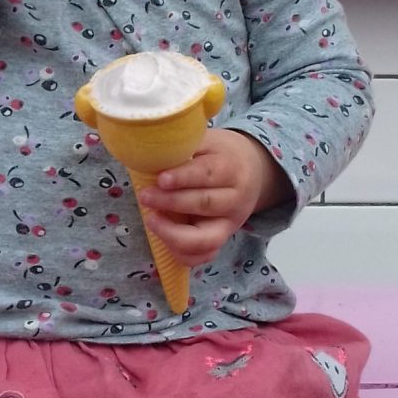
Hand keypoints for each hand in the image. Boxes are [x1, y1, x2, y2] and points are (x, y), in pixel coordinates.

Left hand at [136, 128, 292, 266]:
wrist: (251, 168)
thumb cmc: (219, 153)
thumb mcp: (207, 140)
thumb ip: (184, 145)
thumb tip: (151, 150)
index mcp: (231, 168)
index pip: (208, 173)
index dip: (183, 177)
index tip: (161, 179)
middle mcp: (235, 199)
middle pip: (205, 204)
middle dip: (171, 203)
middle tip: (145, 196)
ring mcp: (231, 223)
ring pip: (207, 238)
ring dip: (174, 233)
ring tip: (151, 220)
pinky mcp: (223, 238)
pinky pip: (205, 256)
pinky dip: (184, 254)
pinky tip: (163, 238)